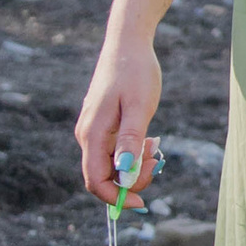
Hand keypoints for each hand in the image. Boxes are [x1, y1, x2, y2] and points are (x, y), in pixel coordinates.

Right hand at [76, 32, 162, 207]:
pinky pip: (116, 151)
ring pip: (112, 165)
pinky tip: (150, 139)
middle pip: (104, 177)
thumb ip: (130, 141)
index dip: (117, 197)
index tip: (143, 203)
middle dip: (132, 179)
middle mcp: (88, 135)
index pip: (96, 181)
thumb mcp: (139, 107)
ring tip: (156, 145)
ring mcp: (94, 130)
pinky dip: (134, 153)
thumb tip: (124, 173)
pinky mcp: (103, 125)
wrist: (128, 43)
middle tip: (157, 161)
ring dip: (136, 165)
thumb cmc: (135, 72)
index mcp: (92, 134)